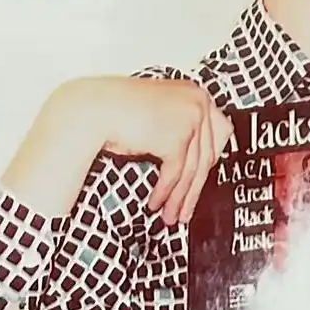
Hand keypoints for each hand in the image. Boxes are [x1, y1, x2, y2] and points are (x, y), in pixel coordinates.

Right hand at [75, 76, 232, 225]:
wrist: (90, 109)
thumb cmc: (117, 112)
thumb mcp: (160, 117)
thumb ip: (180, 129)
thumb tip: (196, 162)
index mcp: (196, 93)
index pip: (219, 132)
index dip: (210, 162)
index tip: (202, 182)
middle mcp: (199, 102)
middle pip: (207, 155)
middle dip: (194, 189)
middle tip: (186, 209)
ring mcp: (191, 118)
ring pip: (193, 169)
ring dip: (180, 197)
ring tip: (172, 216)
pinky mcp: (176, 137)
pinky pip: (175, 173)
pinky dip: (165, 192)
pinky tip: (156, 204)